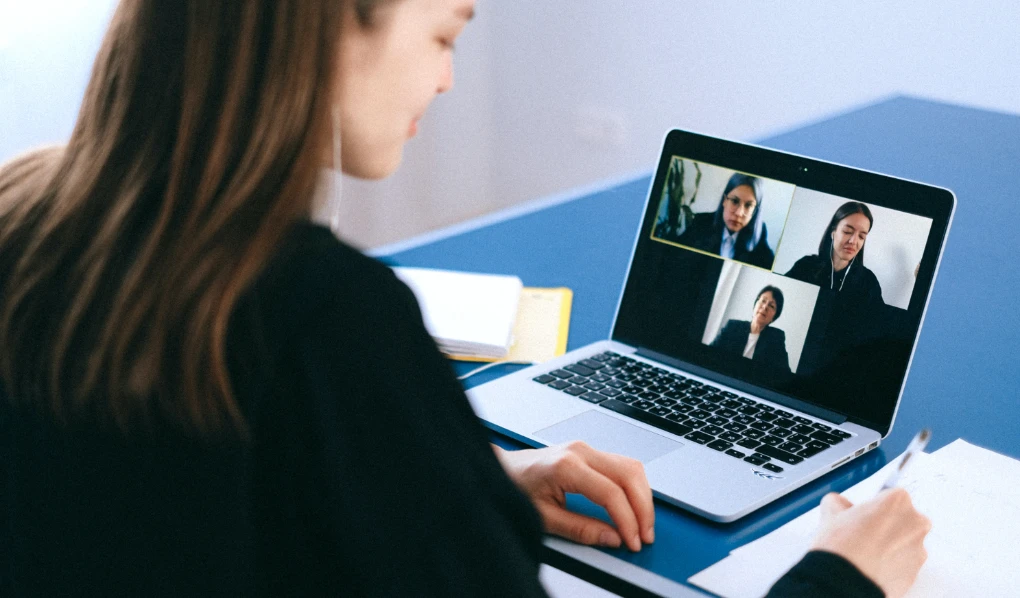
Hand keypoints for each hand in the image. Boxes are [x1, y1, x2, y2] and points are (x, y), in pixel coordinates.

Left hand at [494, 441, 653, 551]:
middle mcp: (580, 451)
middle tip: (645, 535)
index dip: (627, 520)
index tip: (632, 541)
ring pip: (631, 467)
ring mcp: (586, 448)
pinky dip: (634, 487)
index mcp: (567, 466)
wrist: (502, 469)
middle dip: (643, 509)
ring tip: (643, 524)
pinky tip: (634, 506)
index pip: (611, 493)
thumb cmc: (516, 487)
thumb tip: (613, 538)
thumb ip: (581, 529)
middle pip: (629, 475)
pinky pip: (622, 465)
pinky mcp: (589, 452)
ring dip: (643, 496)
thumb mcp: (544, 517)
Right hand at [811, 489, 931, 597]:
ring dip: (890, 545)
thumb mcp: (831, 510)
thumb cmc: (842, 546)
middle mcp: (915, 523)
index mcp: (898, 501)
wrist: (845, 581)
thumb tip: (840, 505)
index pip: (890, 496)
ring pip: (905, 542)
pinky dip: (892, 564)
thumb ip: (840, 502)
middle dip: (887, 524)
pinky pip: (904, 564)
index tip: (864, 514)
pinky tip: (871, 566)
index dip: (874, 506)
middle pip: (903, 518)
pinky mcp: (916, 573)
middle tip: (864, 533)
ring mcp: (919, 550)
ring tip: (866, 553)